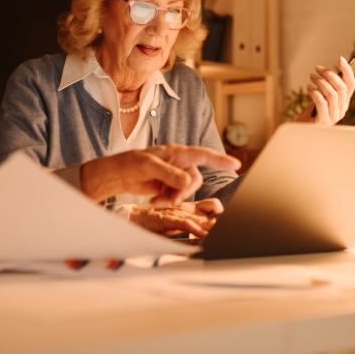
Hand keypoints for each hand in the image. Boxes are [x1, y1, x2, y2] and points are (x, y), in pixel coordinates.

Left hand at [80, 144, 239, 205]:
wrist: (118, 174)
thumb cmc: (131, 162)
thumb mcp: (148, 166)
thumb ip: (169, 173)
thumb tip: (187, 181)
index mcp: (176, 152)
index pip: (202, 154)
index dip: (220, 159)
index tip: (236, 164)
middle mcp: (179, 163)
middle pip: (195, 179)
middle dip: (184, 191)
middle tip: (169, 198)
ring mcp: (174, 175)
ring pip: (187, 190)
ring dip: (173, 198)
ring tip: (156, 200)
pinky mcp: (169, 186)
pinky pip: (177, 196)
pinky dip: (167, 200)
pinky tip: (154, 201)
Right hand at [130, 198, 223, 236]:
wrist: (136, 217)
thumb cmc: (157, 220)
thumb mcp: (179, 221)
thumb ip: (193, 225)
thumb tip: (207, 234)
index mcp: (191, 207)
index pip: (213, 205)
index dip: (223, 214)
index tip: (230, 223)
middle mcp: (188, 208)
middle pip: (213, 211)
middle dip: (222, 222)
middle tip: (232, 230)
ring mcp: (179, 212)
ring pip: (202, 218)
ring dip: (213, 227)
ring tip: (223, 235)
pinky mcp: (169, 219)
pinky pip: (186, 223)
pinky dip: (196, 230)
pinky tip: (203, 236)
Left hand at [298, 56, 354, 125]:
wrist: (302, 132)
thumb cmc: (311, 116)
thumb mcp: (321, 100)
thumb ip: (327, 90)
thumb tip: (328, 73)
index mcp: (344, 103)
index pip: (351, 84)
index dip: (348, 71)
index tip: (341, 59)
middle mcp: (341, 109)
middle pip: (341, 87)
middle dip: (329, 74)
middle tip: (317, 69)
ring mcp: (333, 116)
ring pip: (332, 93)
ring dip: (320, 82)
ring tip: (311, 78)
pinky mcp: (323, 120)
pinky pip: (321, 102)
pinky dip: (314, 92)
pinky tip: (308, 88)